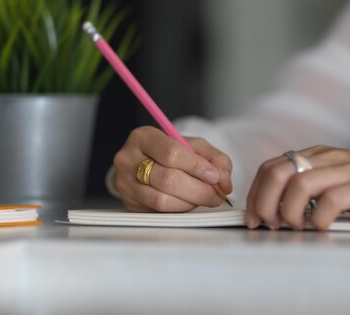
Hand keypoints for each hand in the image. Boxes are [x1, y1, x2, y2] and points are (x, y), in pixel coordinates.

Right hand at [113, 126, 232, 211]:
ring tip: (204, 198)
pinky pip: (159, 212)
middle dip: (198, 190)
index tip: (215, 177)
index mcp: (144, 137)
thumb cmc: (171, 152)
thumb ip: (215, 159)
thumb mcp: (194, 146)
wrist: (144, 163)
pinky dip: (180, 209)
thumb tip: (224, 182)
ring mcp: (125, 183)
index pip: (171, 153)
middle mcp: (128, 159)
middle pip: (167, 179)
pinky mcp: (129, 203)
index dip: (196, 167)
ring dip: (190, 202)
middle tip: (216, 194)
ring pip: (162, 200)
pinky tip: (188, 202)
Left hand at [245, 145, 349, 230]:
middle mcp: (330, 157)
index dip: (256, 192)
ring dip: (288, 211)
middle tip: (268, 225)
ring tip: (294, 228)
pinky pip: (331, 200)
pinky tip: (321, 227)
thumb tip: (278, 207)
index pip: (273, 166)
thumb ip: (314, 185)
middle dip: (264, 202)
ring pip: (300, 184)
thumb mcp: (342, 179)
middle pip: (279, 172)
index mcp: (320, 155)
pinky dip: (318, 218)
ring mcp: (348, 169)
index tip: (255, 216)